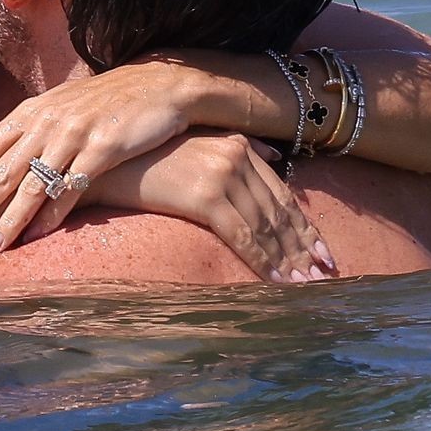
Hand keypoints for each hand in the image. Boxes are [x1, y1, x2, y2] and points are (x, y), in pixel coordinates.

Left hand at [0, 60, 196, 259]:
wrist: (160, 84)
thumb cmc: (106, 103)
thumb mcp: (60, 111)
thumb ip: (29, 136)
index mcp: (28, 116)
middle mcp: (44, 125)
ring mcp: (73, 135)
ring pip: (32, 185)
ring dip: (8, 223)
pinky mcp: (103, 147)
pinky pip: (73, 186)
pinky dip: (54, 213)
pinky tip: (38, 236)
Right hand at [80, 133, 336, 282]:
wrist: (106, 162)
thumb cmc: (146, 158)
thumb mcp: (199, 145)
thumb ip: (239, 148)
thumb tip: (274, 155)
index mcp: (239, 146)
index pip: (282, 194)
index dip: (305, 227)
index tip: (323, 252)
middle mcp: (237, 157)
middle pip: (280, 212)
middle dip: (304, 248)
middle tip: (324, 275)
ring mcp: (222, 175)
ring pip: (266, 227)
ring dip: (289, 260)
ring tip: (306, 286)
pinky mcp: (205, 196)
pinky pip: (243, 236)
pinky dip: (264, 261)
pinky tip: (278, 281)